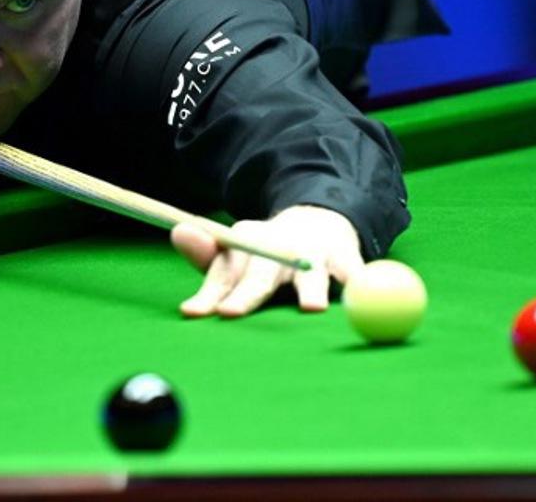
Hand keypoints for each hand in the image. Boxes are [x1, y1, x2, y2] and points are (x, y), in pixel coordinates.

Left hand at [171, 205, 363, 317]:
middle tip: (231, 312)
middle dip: (246, 294)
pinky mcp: (346, 257)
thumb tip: (177, 232)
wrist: (317, 223)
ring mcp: (314, 252)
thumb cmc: (268, 255)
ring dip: (309, 289)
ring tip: (310, 307)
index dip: (210, 293)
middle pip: (260, 273)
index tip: (195, 312)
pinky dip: (355, 284)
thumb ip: (208, 259)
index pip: (224, 272)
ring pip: (309, 274)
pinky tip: (358, 293)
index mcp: (246, 245)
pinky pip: (351, 275)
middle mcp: (277, 246)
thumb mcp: (236, 257)